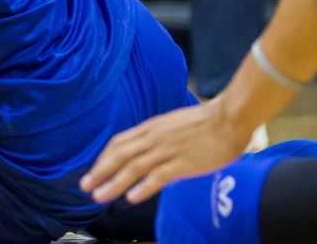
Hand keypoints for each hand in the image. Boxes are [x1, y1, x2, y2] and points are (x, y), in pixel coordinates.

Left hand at [81, 99, 252, 205]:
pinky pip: (159, 176)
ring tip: (100, 196)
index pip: (119, 142)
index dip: (103, 158)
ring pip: (134, 167)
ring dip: (114, 183)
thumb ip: (159, 137)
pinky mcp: (184, 163)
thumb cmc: (206, 121)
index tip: (94, 172)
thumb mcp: (174, 124)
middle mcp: (154, 138)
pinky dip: (143, 187)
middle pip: (120, 155)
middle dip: (100, 171)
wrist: (230, 117)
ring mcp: (168, 150)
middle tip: (86, 186)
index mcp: (151, 127)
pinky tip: (132, 198)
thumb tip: (149, 153)